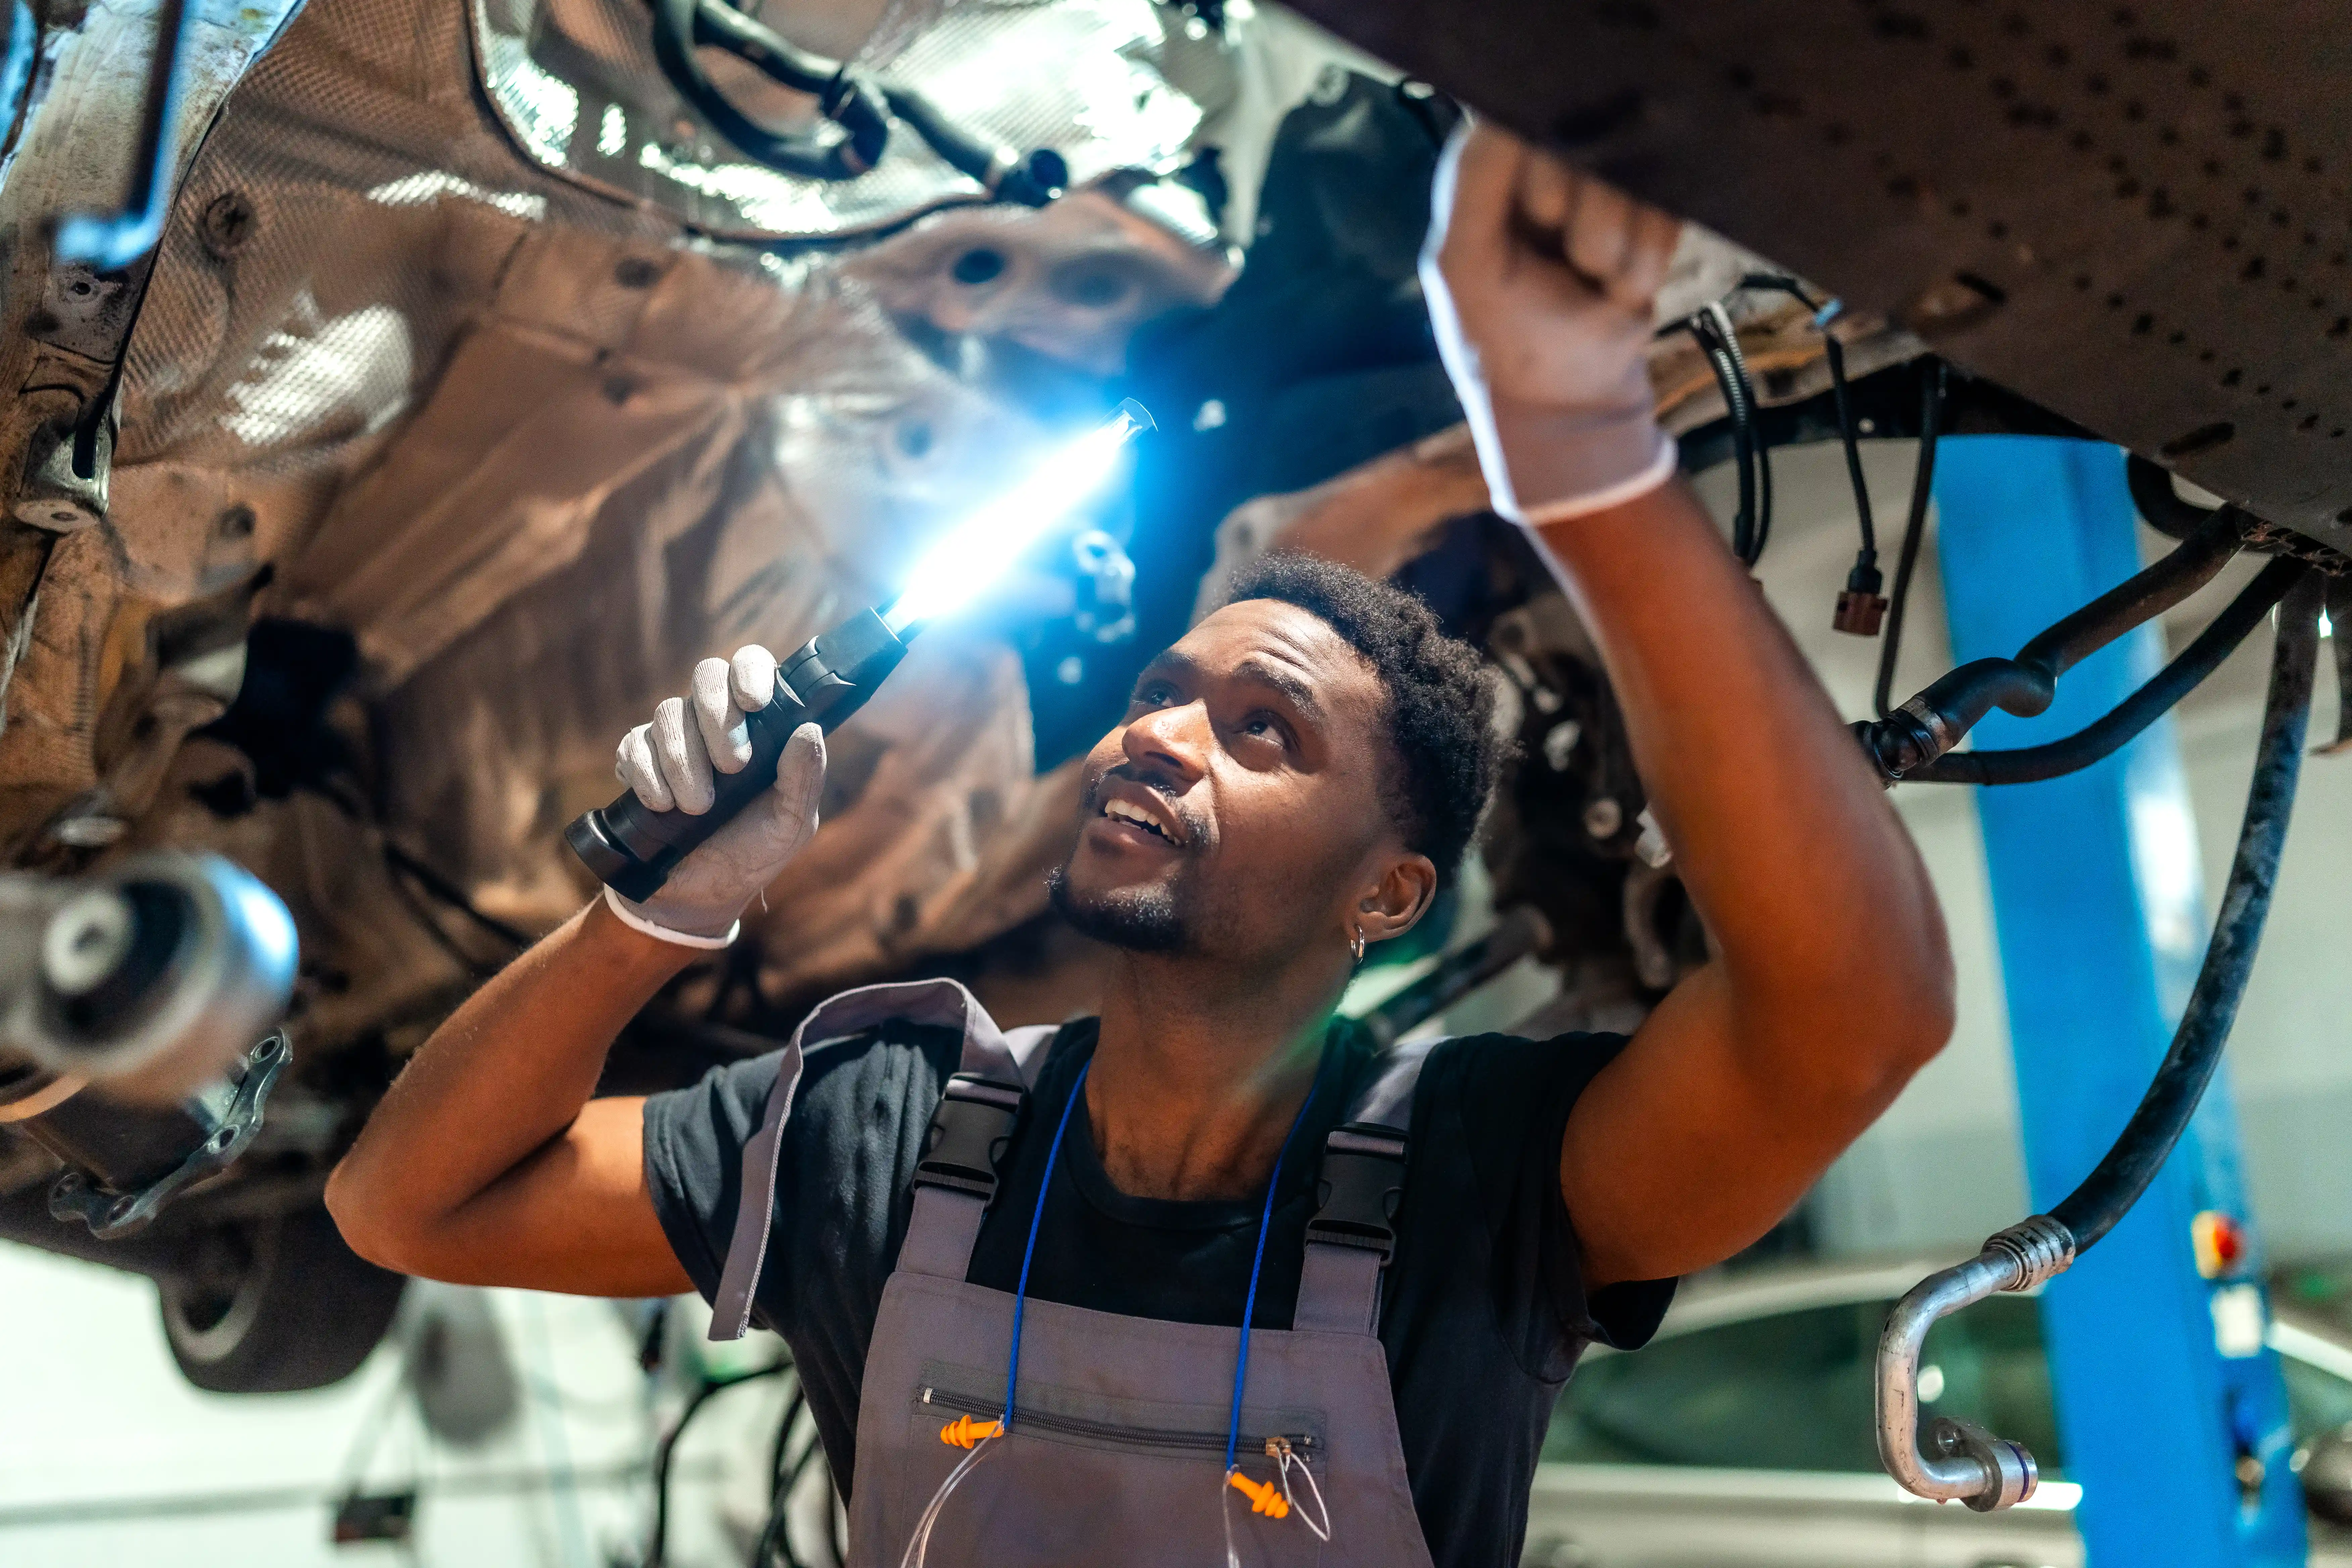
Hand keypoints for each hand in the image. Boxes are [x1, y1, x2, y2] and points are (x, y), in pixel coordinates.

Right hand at [608, 646, 824, 943]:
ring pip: (669, 713)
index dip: (750, 671)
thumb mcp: (791, 823)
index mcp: (759, 725)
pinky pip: (635, 745)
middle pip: (706, 677)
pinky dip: (648, 776)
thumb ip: (804, 778)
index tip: (755, 702)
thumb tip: (809, 729)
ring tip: (698, 806)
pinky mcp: (638, 760)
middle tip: (733, 766)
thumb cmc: (753, 851)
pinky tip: (662, 805)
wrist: (701, 894)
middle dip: (718, 717)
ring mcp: (674, 738)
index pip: (751, 665)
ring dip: (684, 760)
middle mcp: (715, 721)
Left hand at [1421, 120, 1681, 521]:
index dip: (1544, 165)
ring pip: (1636, 179)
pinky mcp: (1652, 215)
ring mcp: (1605, 187)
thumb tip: (1508, 109)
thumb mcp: (1467, 264)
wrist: (1569, 403)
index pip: (1523, 119)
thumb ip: (1476, 180)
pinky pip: (1668, 210)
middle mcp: (1546, 167)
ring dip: (1620, 249)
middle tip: (1572, 265)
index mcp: (1489, 174)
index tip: (1546, 215)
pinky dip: (1646, 261)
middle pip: (1591, 144)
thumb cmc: (1504, 339)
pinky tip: (1620, 291)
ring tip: (1595, 286)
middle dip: (1589, 219)